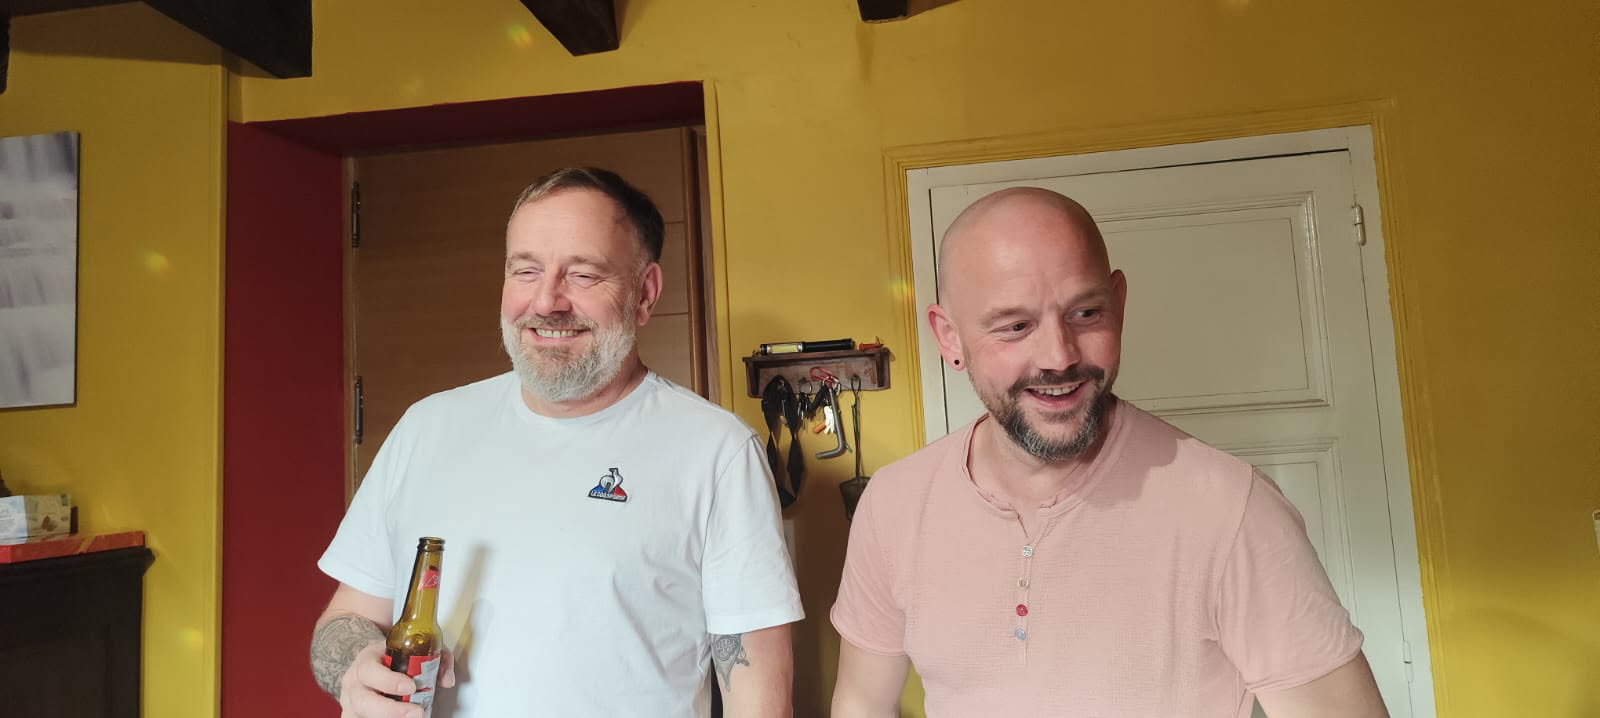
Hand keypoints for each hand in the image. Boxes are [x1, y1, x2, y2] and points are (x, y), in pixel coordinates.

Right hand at [337, 643, 456, 717]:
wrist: (369, 664)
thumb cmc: (390, 657)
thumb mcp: (411, 647)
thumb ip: (435, 658)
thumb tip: (447, 680)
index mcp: (366, 661)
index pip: (370, 670)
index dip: (389, 681)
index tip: (411, 687)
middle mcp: (354, 683)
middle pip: (363, 701)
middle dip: (391, 710)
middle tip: (416, 713)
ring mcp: (351, 702)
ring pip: (360, 715)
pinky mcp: (354, 715)